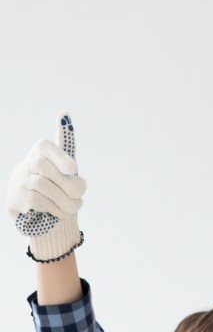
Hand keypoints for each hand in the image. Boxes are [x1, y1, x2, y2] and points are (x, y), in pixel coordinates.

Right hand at [7, 114, 84, 262]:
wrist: (46, 219)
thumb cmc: (60, 191)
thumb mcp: (68, 171)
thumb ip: (67, 148)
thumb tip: (64, 113)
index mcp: (40, 155)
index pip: (44, 146)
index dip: (60, 156)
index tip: (73, 169)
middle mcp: (25, 165)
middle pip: (42, 166)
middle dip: (67, 183)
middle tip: (79, 195)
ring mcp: (17, 182)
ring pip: (41, 185)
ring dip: (64, 200)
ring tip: (73, 206)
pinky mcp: (14, 200)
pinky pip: (37, 201)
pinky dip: (54, 209)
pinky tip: (60, 212)